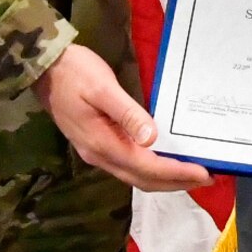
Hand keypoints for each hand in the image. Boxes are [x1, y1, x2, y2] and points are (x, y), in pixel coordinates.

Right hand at [34, 43, 212, 191]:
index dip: (176, 173)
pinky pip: (129, 165)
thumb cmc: (75, 73)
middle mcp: (100, 155)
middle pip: (143, 179)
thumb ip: (127, 114)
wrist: (44, 68)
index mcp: (103, 143)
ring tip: (191, 174)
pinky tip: (164, 159)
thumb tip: (152, 139)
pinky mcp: (97, 144)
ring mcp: (96, 152)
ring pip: (135, 176)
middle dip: (175, 182)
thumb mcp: (103, 88)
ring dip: (164, 178)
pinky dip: (151, 168)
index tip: (203, 173)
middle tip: (207, 178)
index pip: (147, 167)